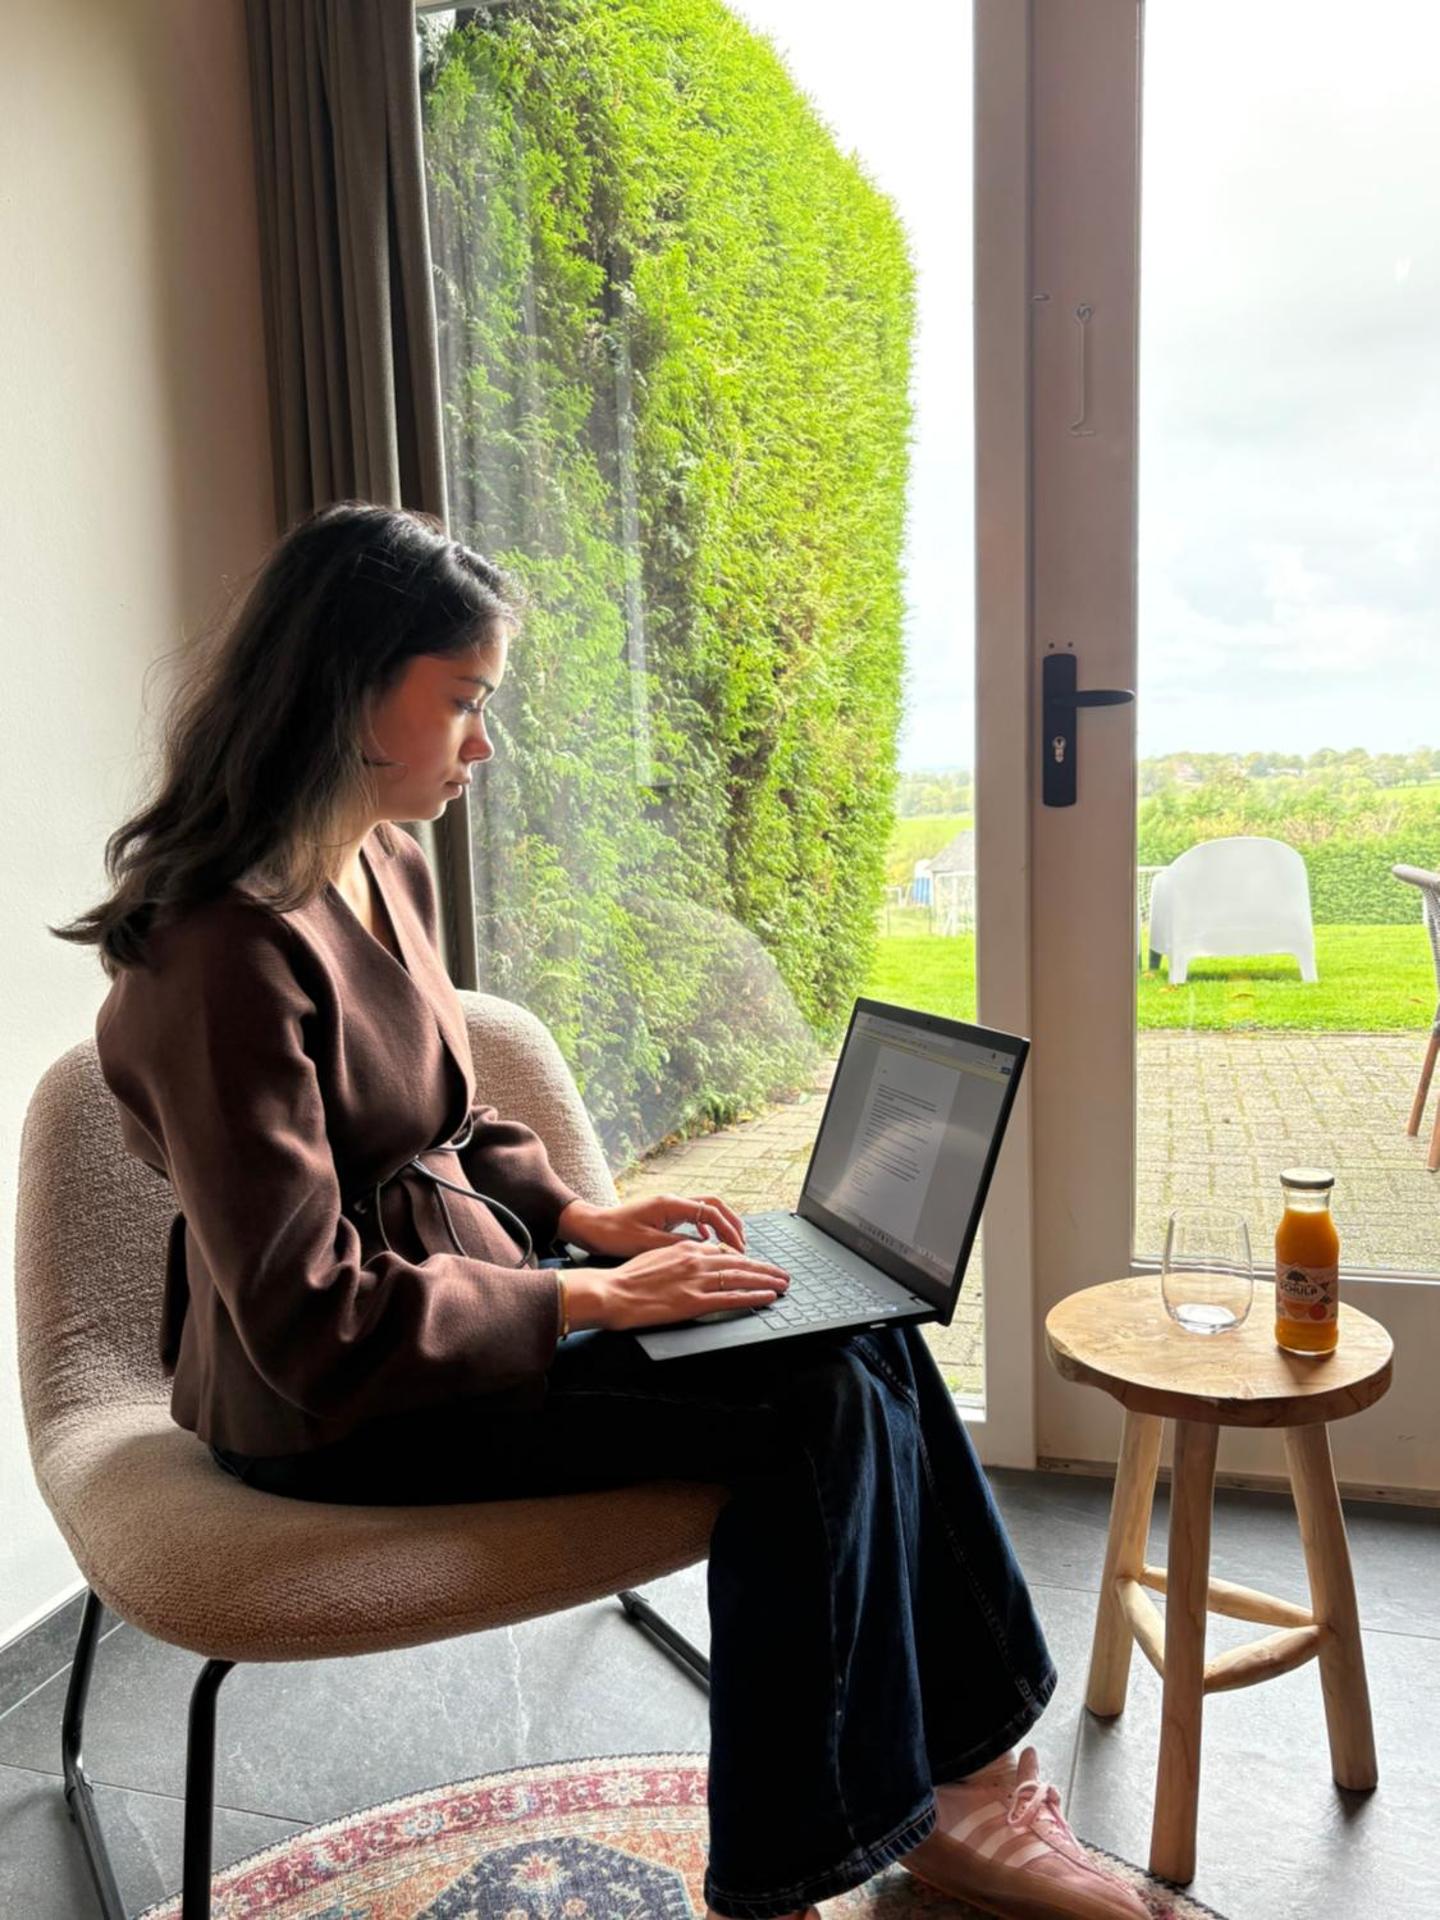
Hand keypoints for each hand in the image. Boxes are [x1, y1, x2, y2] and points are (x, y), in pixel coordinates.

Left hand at [556, 1193, 745, 1259]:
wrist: (591, 1227)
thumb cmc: (614, 1235)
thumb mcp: (648, 1244)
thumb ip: (678, 1245)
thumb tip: (705, 1249)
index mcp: (671, 1205)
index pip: (712, 1213)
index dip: (729, 1232)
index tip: (739, 1250)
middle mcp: (673, 1201)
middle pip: (715, 1205)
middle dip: (732, 1224)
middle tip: (743, 1245)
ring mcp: (669, 1206)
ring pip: (705, 1210)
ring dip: (721, 1225)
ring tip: (732, 1245)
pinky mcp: (664, 1215)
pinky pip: (693, 1217)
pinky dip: (706, 1228)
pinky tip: (707, 1242)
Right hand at [561, 1240, 789, 1332]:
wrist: (611, 1292)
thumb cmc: (627, 1278)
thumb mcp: (655, 1256)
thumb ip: (679, 1257)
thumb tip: (695, 1258)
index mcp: (685, 1248)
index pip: (723, 1251)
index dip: (744, 1259)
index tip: (757, 1265)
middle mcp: (695, 1260)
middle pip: (740, 1262)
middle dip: (764, 1268)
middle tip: (782, 1273)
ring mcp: (697, 1281)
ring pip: (741, 1277)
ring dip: (766, 1280)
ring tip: (783, 1283)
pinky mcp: (695, 1301)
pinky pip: (732, 1297)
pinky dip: (753, 1296)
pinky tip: (767, 1296)